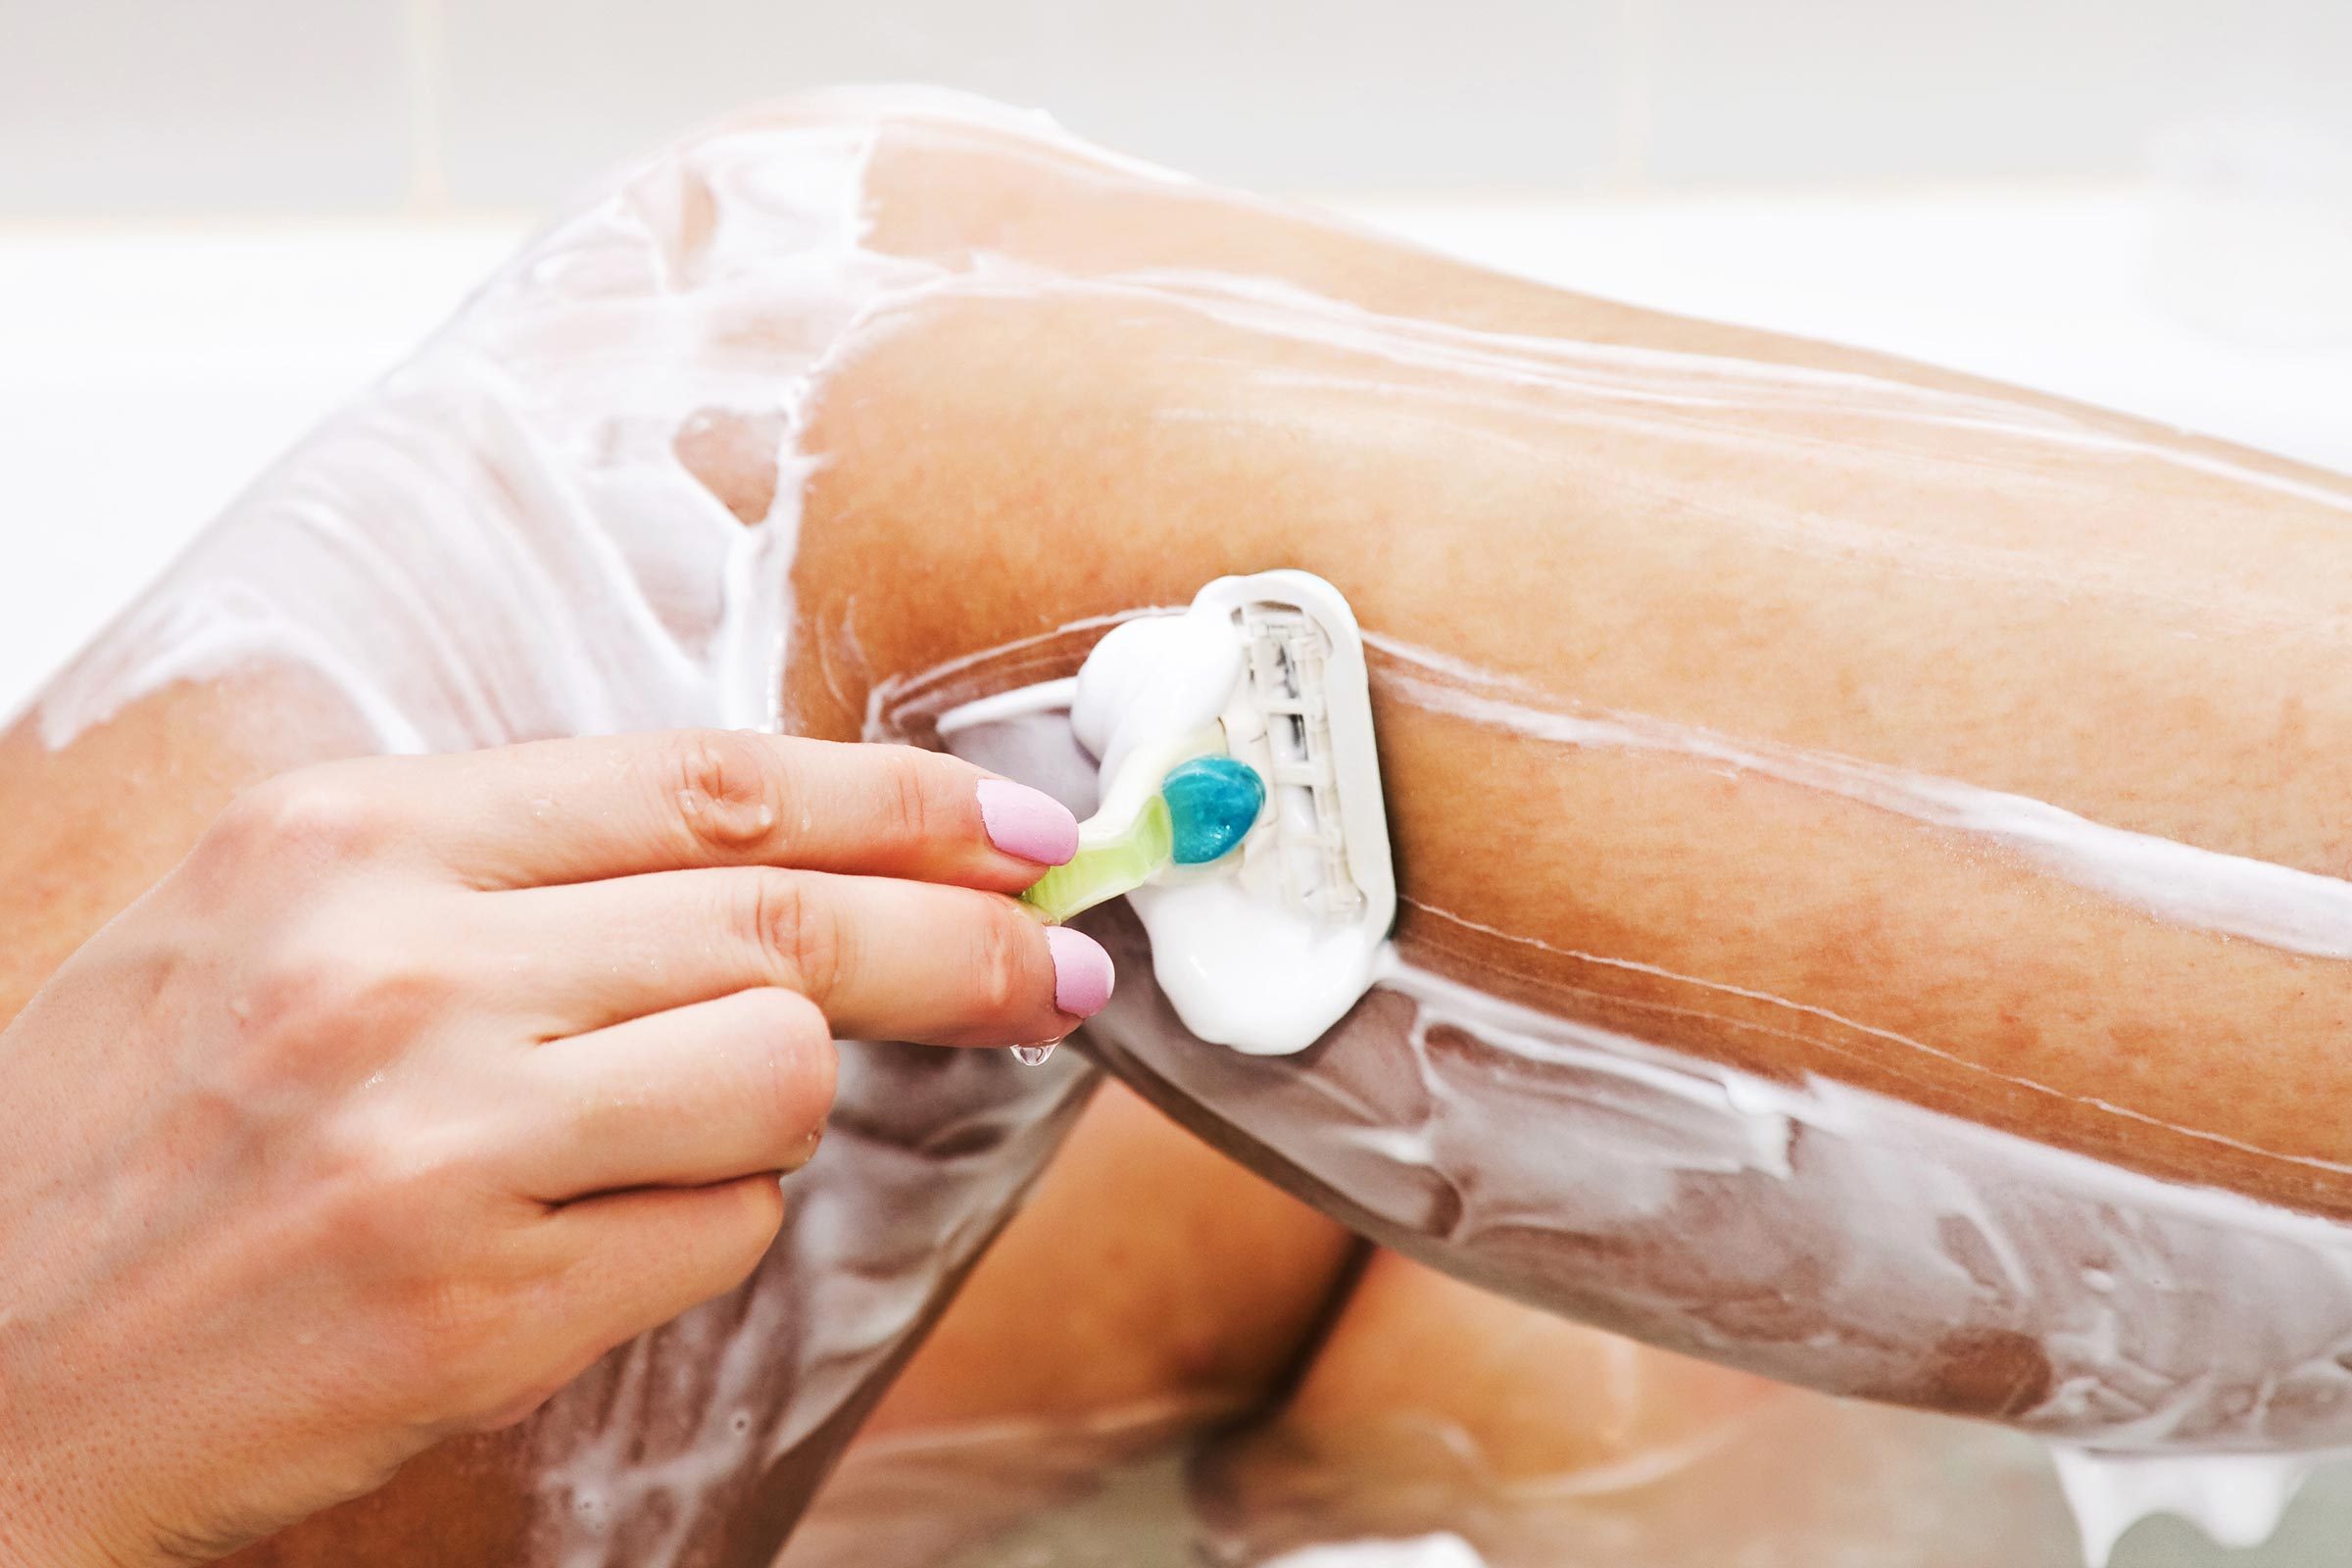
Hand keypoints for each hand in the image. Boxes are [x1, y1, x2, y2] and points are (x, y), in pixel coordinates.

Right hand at [0, 730, 1106, 1566]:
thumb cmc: (127, 1140)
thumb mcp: (277, 925)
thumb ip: (508, 874)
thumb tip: (773, 864)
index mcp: (354, 837)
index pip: (713, 784)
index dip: (904, 803)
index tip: (1022, 827)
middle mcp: (400, 965)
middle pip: (791, 919)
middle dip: (967, 940)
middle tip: (1059, 963)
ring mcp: (440, 1138)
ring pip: (779, 1071)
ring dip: (781, 1107)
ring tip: (670, 1136)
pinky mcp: (474, 1303)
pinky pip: (716, 1233)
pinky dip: (700, 1230)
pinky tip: (584, 1241)